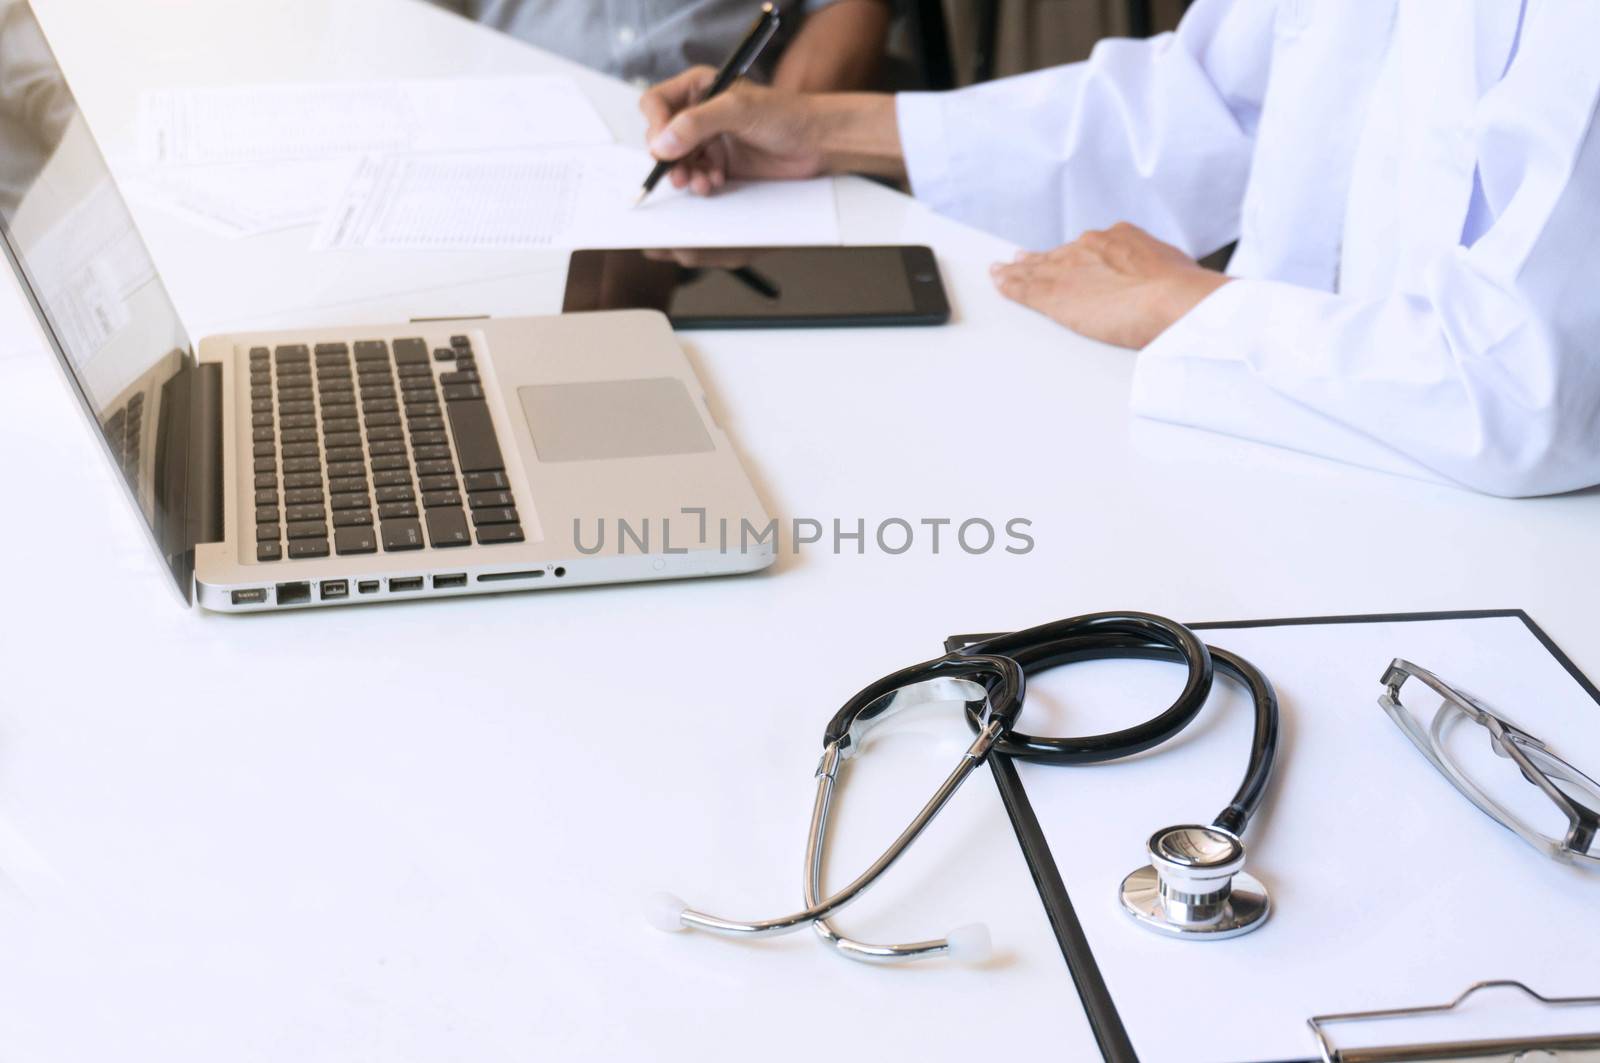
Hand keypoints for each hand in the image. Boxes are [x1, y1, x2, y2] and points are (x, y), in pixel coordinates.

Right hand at [640, 67, 830, 194]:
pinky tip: (715, 183)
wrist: (817, 142)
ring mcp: (709, 140)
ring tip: (700, 183)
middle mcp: (699, 113)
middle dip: (669, 158)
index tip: (663, 146)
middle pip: (662, 137)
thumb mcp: (738, 111)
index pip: (656, 103)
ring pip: (677, 161)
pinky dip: (701, 183)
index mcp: (699, 87)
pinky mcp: (720, 163)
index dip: (655, 125)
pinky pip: (696, 176)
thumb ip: (697, 123)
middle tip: (678, 174)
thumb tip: (661, 144)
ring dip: (685, 174)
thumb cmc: (786, 115)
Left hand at [991, 223, 1228, 348]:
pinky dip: (1009, 286)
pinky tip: (999, 283)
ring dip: (1016, 272)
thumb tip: (1161, 280)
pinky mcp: (1054, 294)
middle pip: (1056, 256)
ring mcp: (1069, 269)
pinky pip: (1023, 288)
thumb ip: (1155, 271)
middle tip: (1019, 260)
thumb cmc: (1182, 289)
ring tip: (1000, 272)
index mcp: (1119, 238)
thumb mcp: (1171, 266)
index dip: (1073, 255)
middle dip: (1038, 260)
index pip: (1088, 247)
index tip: (1064, 256)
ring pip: (1035, 270)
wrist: (1174, 299)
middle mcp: (1090, 247)